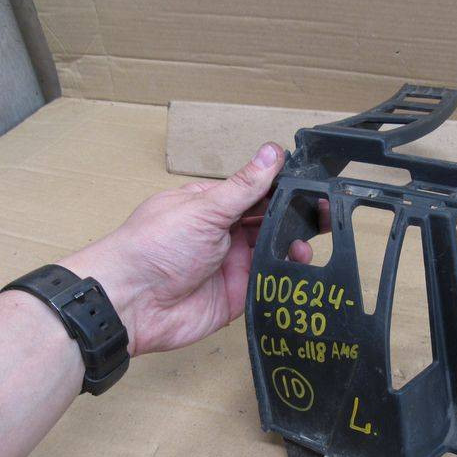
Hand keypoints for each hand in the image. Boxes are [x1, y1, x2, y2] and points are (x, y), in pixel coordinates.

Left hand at [60, 143, 316, 355]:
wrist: (131, 303)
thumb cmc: (154, 247)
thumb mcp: (204, 208)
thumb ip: (244, 186)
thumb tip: (272, 152)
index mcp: (211, 206)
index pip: (256, 192)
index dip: (283, 189)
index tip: (314, 185)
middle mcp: (223, 233)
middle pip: (268, 222)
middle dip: (295, 217)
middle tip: (325, 212)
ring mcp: (231, 265)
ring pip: (272, 252)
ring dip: (293, 245)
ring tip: (308, 241)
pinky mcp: (237, 295)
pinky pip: (269, 283)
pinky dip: (286, 274)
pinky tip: (300, 264)